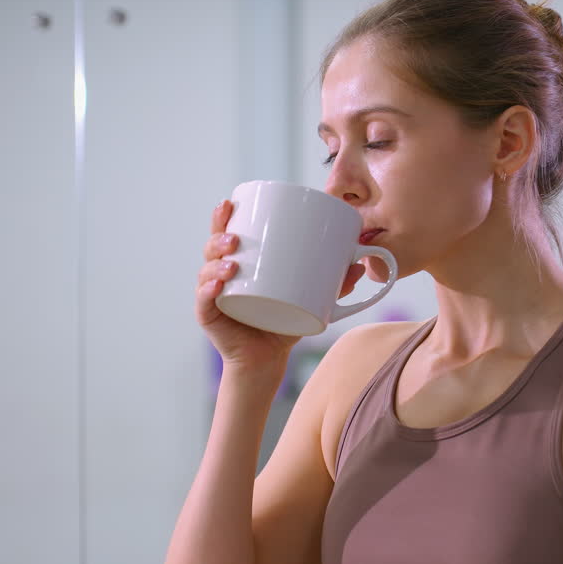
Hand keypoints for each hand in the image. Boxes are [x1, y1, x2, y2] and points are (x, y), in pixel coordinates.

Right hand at [195, 200, 364, 368]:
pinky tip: (218, 285)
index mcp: (239, 263)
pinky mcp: (210, 318)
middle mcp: (220, 275)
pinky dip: (208, 291)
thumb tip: (359, 266)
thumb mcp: (309, 299)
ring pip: (206, 271)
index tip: (231, 203)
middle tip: (235, 237)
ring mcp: (212, 296)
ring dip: (215, 263)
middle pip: (212, 247)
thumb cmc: (284, 322)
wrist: (267, 360)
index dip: (223, 217)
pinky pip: (204, 302)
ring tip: (232, 262)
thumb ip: (333, 284)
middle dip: (219, 236)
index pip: (225, 234)